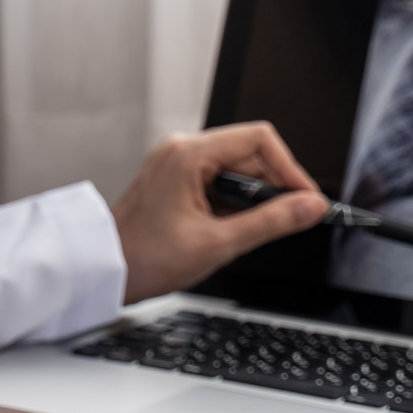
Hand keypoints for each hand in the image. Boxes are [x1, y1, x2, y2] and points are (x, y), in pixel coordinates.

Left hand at [112, 122, 329, 303]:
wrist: (103, 272)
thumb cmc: (144, 258)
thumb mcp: (218, 243)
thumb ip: (270, 222)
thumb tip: (309, 207)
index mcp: (189, 154)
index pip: (260, 140)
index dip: (291, 169)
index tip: (306, 199)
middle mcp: (181, 150)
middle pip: (250, 153)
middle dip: (274, 186)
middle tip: (291, 219)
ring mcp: (176, 163)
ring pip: (236, 168)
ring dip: (253, 197)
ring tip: (255, 230)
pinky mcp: (175, 180)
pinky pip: (218, 180)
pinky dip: (233, 202)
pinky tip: (231, 228)